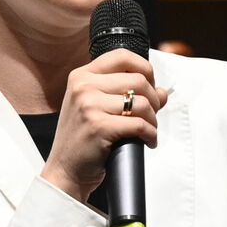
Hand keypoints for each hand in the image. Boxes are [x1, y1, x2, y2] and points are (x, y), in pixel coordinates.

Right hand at [39, 48, 167, 206]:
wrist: (65, 170)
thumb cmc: (82, 140)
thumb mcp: (97, 108)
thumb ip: (126, 94)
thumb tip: (161, 91)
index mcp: (81, 76)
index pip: (123, 56)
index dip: (145, 69)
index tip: (149, 86)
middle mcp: (83, 86)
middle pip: (138, 80)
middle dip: (153, 100)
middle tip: (150, 116)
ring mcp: (89, 105)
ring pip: (141, 103)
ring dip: (153, 119)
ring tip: (148, 130)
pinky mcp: (98, 126)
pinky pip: (139, 124)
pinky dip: (150, 134)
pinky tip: (147, 141)